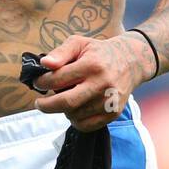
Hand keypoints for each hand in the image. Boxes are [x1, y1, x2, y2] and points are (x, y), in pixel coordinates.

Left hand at [31, 33, 151, 131]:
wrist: (131, 61)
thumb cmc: (99, 52)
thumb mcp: (79, 43)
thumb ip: (60, 52)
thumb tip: (45, 64)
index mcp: (91, 65)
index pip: (58, 79)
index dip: (43, 82)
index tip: (38, 82)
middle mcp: (102, 84)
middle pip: (66, 102)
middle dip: (46, 105)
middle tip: (39, 103)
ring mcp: (108, 101)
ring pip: (74, 115)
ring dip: (62, 110)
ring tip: (64, 99)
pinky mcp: (113, 113)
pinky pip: (87, 125)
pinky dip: (75, 120)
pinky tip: (74, 110)